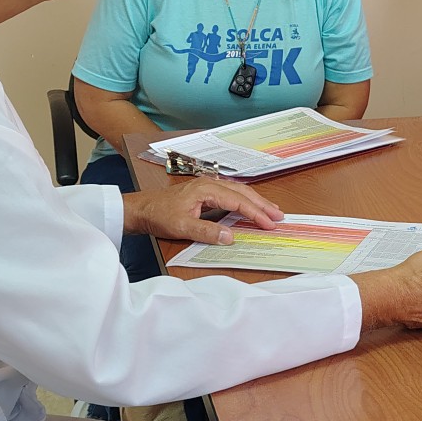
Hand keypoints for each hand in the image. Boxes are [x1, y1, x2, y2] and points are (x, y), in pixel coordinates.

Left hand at [121, 176, 285, 243]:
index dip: (256, 213)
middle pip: (243, 193)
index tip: (270, 223)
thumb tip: (231, 236)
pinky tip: (250, 206)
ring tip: (272, 211)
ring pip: (239, 192)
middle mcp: (210, 184)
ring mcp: (208, 186)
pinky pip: (231, 194)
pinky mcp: (206, 192)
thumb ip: (207, 231)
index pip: (238, 201)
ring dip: (256, 201)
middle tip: (279, 216)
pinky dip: (245, 200)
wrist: (141, 208)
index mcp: (207, 190)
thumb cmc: (159, 215)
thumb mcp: (182, 227)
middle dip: (262, 204)